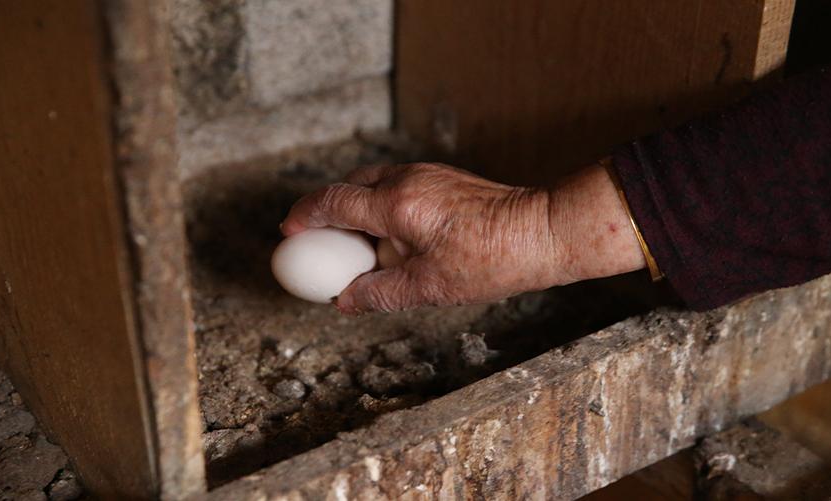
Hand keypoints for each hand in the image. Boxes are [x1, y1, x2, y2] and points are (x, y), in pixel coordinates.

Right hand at [281, 162, 644, 313]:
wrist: (541, 231)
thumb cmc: (489, 261)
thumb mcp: (427, 287)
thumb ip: (378, 292)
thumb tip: (344, 301)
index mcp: (396, 204)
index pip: (333, 202)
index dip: (305, 217)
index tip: (289, 233)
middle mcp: (406, 179)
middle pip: (349, 186)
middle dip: (328, 210)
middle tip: (320, 241)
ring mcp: (427, 173)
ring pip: (373, 183)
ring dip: (356, 208)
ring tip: (359, 245)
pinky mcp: (442, 177)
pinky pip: (396, 185)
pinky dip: (381, 205)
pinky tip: (394, 236)